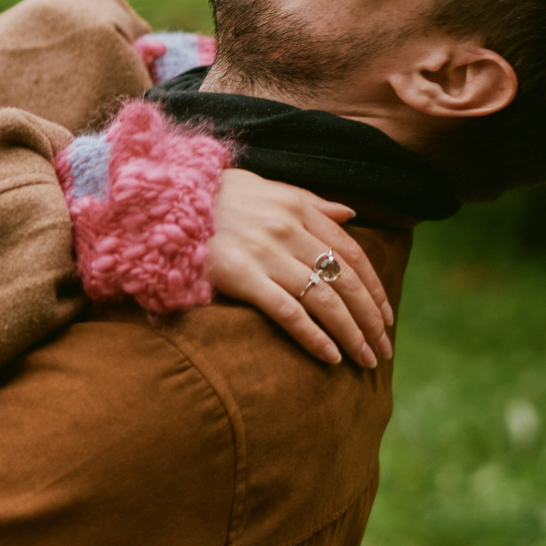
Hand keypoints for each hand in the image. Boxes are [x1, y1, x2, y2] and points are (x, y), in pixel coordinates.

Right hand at [206, 168, 393, 367]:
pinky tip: (330, 356)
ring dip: (351, 333)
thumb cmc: (211, 196)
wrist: (160, 201)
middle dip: (370, 317)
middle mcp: (288, 230)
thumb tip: (350, 213)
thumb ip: (309, 200)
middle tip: (383, 348)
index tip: (385, 315)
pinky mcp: (241, 277)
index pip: (351, 252)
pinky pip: (288, 312)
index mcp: (297, 207)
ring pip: (324, 299)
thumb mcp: (263, 186)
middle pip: (345, 279)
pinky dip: (313, 336)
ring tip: (364, 360)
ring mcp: (265, 253)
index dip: (373, 286)